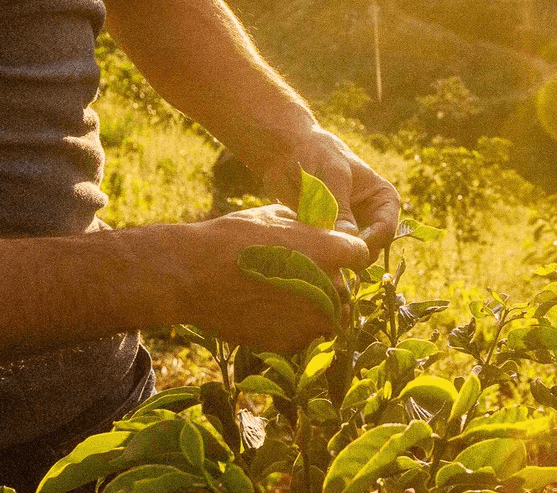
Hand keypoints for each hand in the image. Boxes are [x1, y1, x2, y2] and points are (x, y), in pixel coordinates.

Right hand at [178, 205, 369, 351]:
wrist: (196, 274)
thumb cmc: (232, 237)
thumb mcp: (273, 215)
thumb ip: (303, 225)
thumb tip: (311, 227)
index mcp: (331, 251)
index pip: (361, 255)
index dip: (347, 255)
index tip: (333, 256)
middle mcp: (329, 286)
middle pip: (347, 291)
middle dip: (331, 286)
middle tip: (304, 280)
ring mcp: (311, 318)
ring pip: (331, 319)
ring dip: (318, 311)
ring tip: (289, 301)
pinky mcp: (290, 341)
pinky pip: (304, 336)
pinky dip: (294, 328)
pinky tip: (270, 314)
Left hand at [257, 125, 400, 249]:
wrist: (286, 151)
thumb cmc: (317, 153)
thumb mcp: (333, 175)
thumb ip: (340, 206)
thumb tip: (348, 238)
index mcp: (382, 199)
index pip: (386, 230)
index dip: (370, 242)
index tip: (348, 245)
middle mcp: (369, 217)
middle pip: (370, 248)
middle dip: (351, 253)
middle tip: (329, 252)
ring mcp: (346, 228)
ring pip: (348, 254)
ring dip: (333, 255)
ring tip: (314, 246)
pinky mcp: (324, 235)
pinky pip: (326, 253)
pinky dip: (317, 254)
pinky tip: (303, 245)